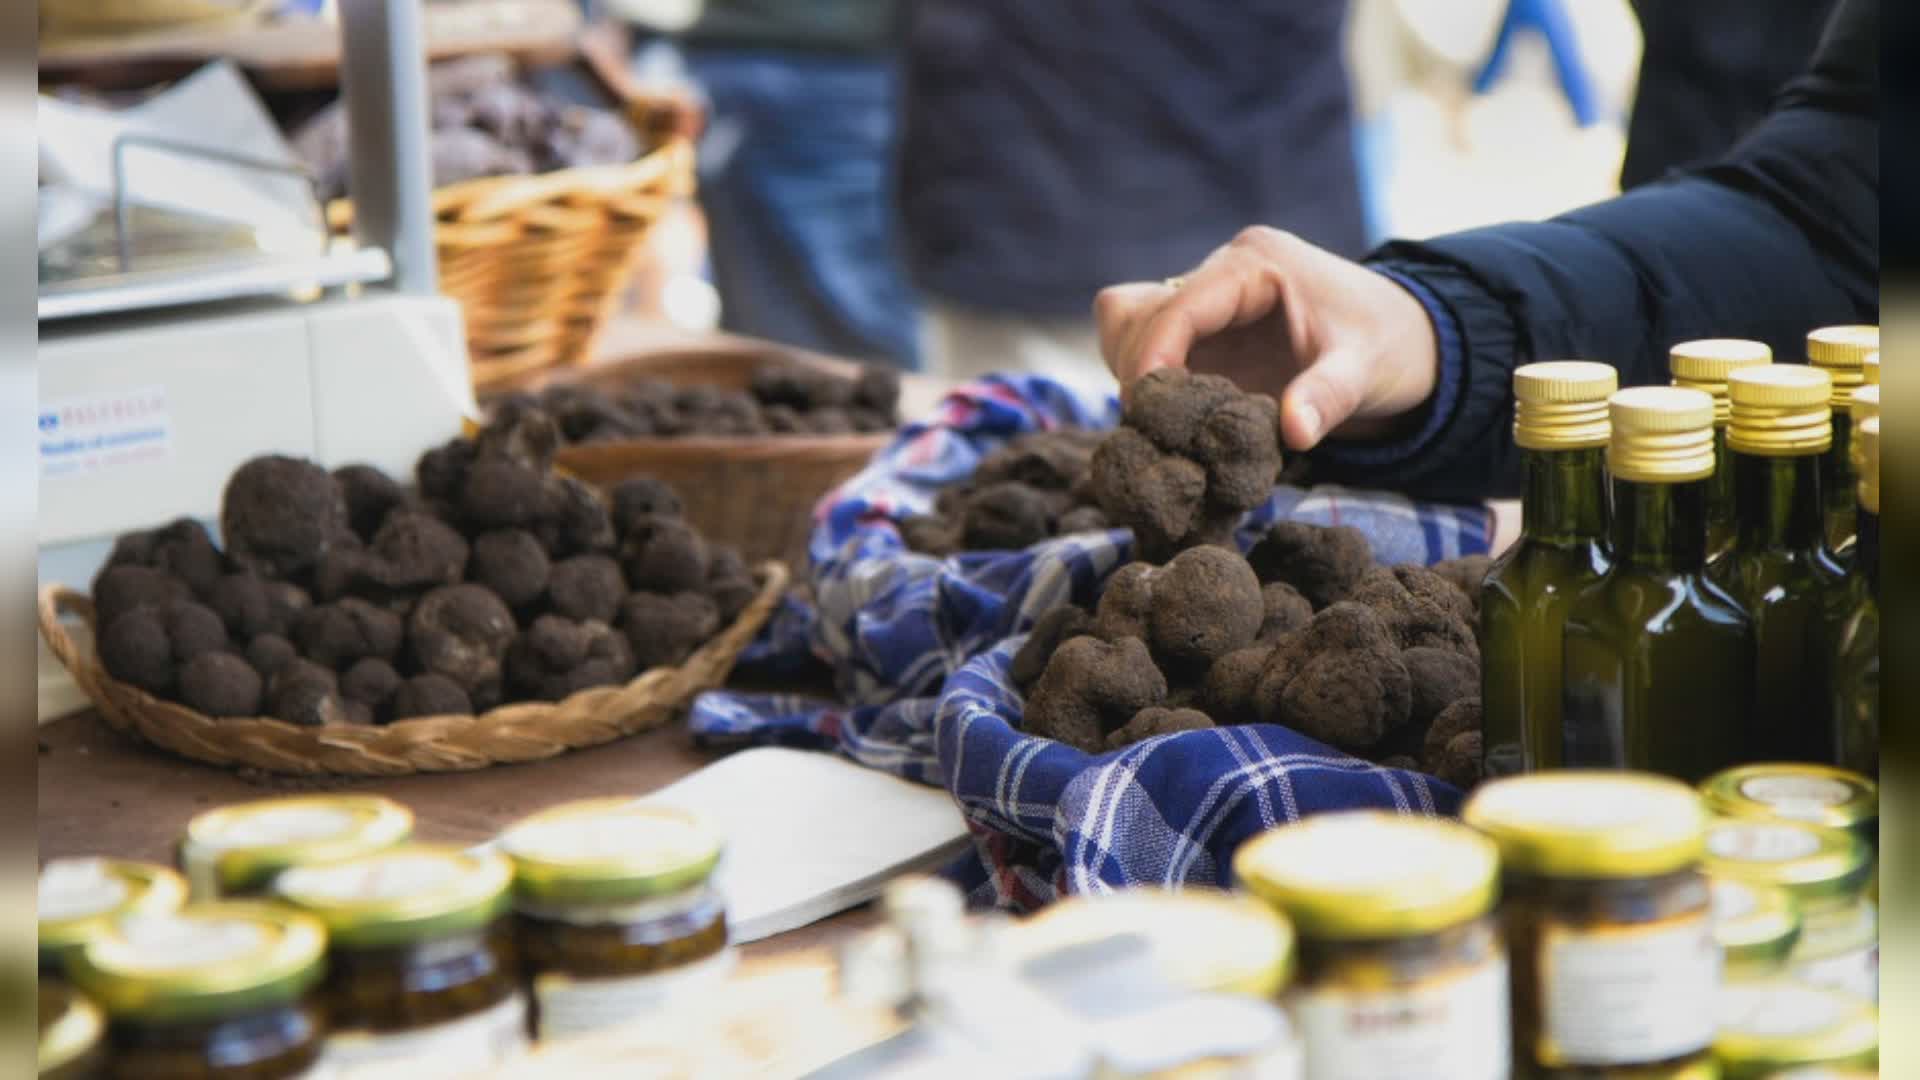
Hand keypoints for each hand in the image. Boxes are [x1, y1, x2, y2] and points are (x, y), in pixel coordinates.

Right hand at [1095, 227, 1439, 451]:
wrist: (1408, 342)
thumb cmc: (1390, 346)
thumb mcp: (1366, 370)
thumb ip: (1328, 398)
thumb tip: (1294, 434)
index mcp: (1257, 264)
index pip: (1178, 302)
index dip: (1151, 354)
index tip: (1142, 408)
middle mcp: (1222, 274)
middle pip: (1137, 310)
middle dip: (1138, 369)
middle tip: (1159, 428)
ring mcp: (1208, 303)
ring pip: (1129, 325)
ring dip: (1133, 374)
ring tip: (1165, 426)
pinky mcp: (1205, 334)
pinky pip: (1147, 349)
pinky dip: (1148, 384)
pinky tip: (1175, 421)